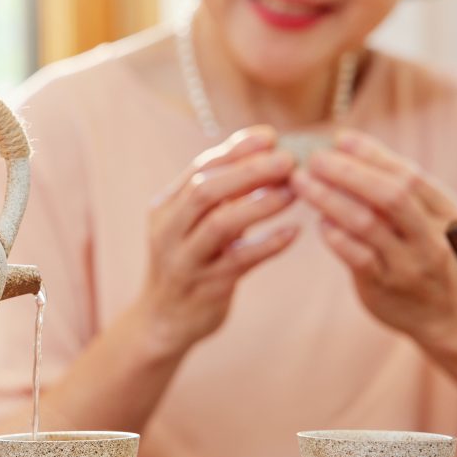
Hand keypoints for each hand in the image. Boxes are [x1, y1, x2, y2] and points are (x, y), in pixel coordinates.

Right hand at [136, 125, 297, 355]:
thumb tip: (264, 151)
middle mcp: (168, 231)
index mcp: (165, 208)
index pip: (199, 169)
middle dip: (248, 171)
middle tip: (288, 160)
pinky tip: (294, 234)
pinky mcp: (205, 288)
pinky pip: (238, 262)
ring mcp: (184, 261)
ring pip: (219, 225)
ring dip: (259, 205)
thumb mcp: (193, 225)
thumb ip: (220, 194)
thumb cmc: (188, 263)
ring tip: (294, 192)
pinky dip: (267, 245)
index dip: (235, 150)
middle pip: (205, 191)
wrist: (162, 321)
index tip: (270, 136)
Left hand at [291, 129, 456, 351]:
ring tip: (302, 183)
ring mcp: (408, 263)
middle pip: (388, 195)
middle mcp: (429, 236)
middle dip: (347, 172)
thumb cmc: (425, 255)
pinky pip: (358, 258)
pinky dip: (336, 237)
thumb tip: (345, 147)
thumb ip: (394, 191)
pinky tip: (318, 223)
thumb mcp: (425, 221)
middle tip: (313, 159)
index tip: (340, 138)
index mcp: (443, 211)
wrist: (447, 317)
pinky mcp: (385, 287)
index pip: (408, 175)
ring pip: (367, 224)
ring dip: (329, 199)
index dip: (372, 154)